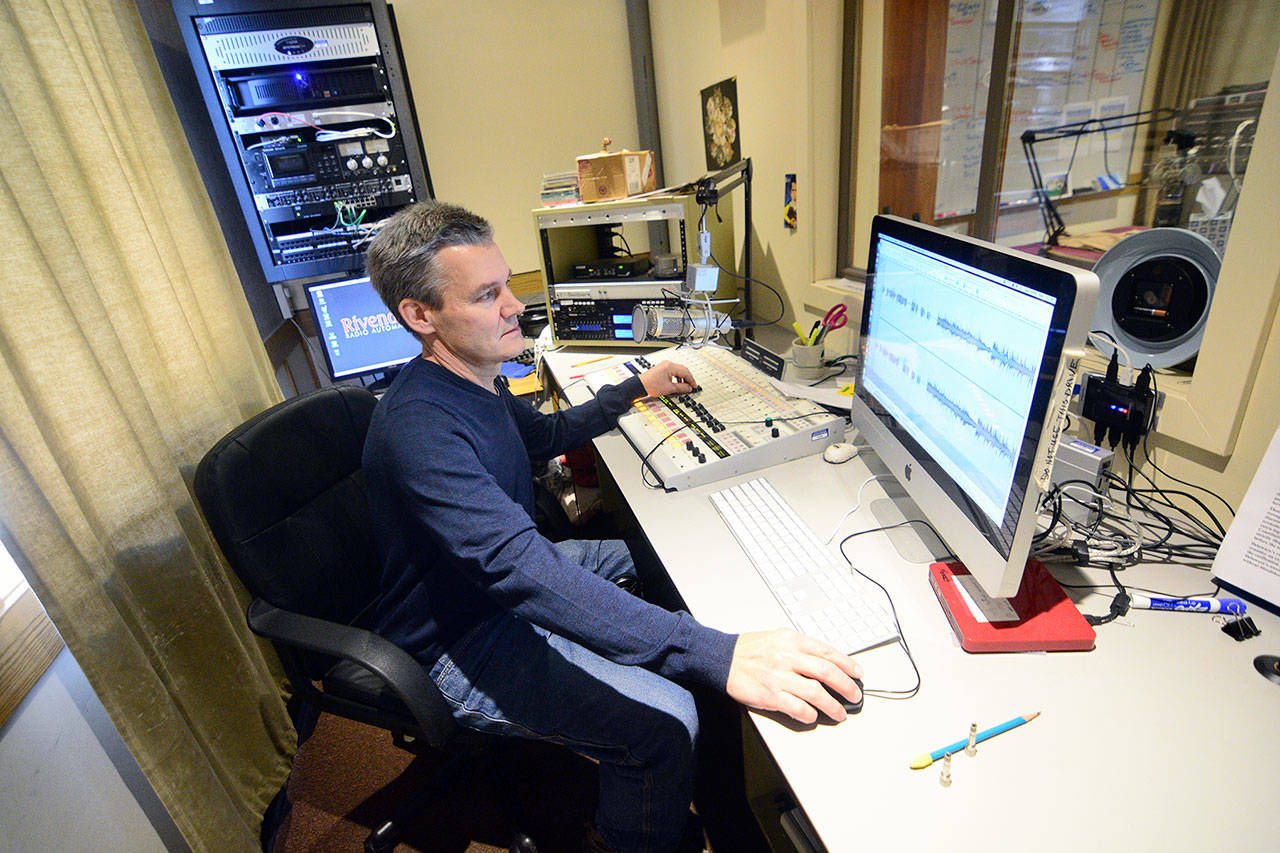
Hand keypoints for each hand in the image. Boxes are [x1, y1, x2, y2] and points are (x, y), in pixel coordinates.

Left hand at [638, 360, 695, 397]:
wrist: (640, 385)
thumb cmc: (651, 385)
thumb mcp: (669, 388)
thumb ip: (681, 388)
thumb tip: (688, 388)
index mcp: (670, 367)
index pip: (685, 372)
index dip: (691, 380)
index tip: (694, 386)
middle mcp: (668, 364)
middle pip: (683, 369)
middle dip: (688, 378)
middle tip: (691, 386)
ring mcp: (665, 365)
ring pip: (679, 370)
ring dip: (683, 377)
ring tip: (685, 385)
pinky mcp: (662, 368)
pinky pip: (673, 370)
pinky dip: (677, 376)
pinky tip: (678, 382)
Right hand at [725, 629, 863, 723]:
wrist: (723, 659)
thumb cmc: (750, 649)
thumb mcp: (778, 637)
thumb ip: (801, 647)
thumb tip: (826, 661)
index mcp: (792, 640)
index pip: (828, 652)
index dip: (847, 664)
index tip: (857, 673)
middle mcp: (788, 657)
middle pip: (827, 673)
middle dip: (846, 687)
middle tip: (854, 696)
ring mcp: (779, 677)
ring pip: (816, 693)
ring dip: (833, 706)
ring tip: (839, 713)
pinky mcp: (771, 695)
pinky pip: (798, 708)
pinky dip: (809, 714)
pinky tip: (813, 715)